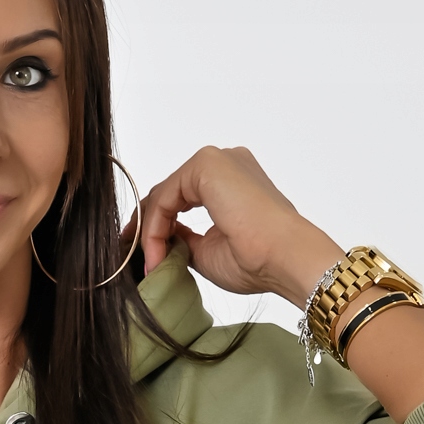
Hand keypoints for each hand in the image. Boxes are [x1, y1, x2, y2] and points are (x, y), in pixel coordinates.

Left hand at [139, 146, 338, 309]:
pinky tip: (156, 252)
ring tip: (150, 263)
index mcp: (231, 181)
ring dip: (151, 231)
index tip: (148, 259)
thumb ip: (184, 239)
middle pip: (171, 192)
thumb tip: (161, 241)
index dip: (157, 229)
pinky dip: (155, 225)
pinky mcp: (207, 164)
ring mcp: (216, 160)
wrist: (284, 257)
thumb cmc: (258, 260)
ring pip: (166, 194)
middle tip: (138, 259)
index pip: (180, 198)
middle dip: (148, 227)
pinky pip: (166, 195)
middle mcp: (225, 163)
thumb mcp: (208, 252)